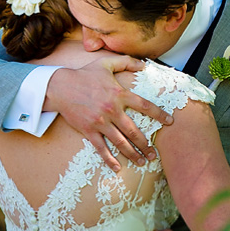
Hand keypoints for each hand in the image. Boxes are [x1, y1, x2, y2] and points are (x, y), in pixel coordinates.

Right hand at [44, 56, 172, 170]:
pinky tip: (117, 168)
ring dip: (133, 154)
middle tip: (155, 154)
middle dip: (146, 144)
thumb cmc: (84, 75)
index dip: (159, 114)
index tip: (170, 122)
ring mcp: (100, 122)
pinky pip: (101, 148)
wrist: (59, 86)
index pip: (144, 106)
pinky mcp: (88, 131)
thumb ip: (126, 62)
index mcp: (119, 94)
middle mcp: (112, 110)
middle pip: (134, 131)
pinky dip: (109, 159)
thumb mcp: (106, 63)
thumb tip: (144, 64)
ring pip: (121, 142)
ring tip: (142, 162)